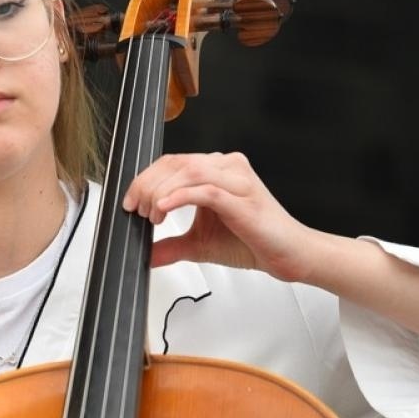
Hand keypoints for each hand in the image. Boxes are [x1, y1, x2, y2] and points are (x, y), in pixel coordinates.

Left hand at [122, 152, 321, 281]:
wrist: (288, 255)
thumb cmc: (251, 242)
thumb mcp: (199, 245)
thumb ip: (171, 246)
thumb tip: (145, 254)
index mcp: (216, 170)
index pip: (172, 163)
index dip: (145, 179)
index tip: (130, 202)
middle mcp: (227, 167)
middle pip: (175, 163)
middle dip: (147, 185)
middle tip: (135, 209)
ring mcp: (237, 179)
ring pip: (188, 172)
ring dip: (160, 192)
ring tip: (149, 214)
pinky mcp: (243, 198)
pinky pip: (206, 189)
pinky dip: (179, 197)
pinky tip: (163, 209)